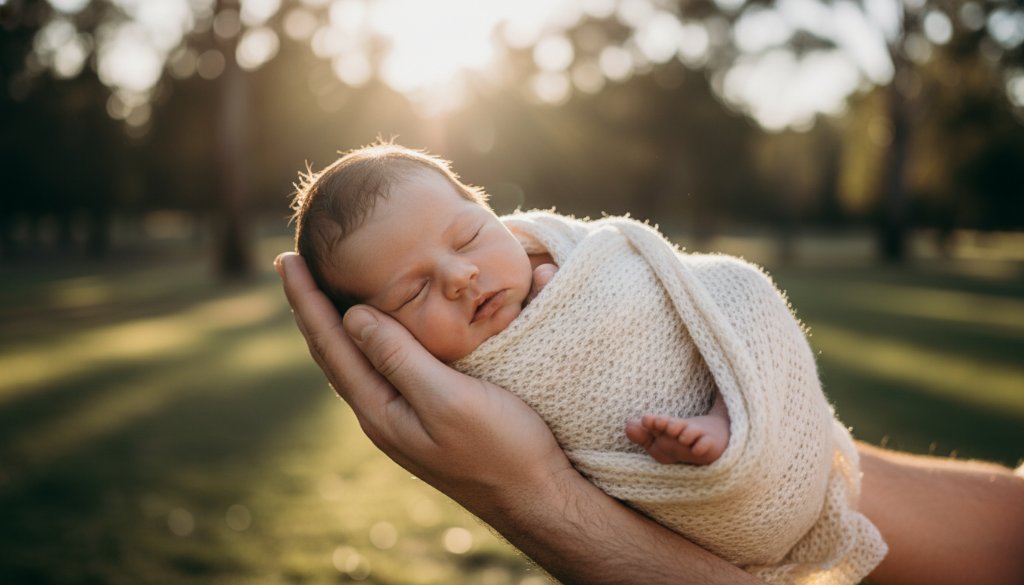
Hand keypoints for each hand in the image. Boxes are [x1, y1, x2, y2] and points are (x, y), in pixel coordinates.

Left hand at [275, 252, 570, 513]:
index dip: (307, 300)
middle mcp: (381, 414)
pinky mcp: (424, 416)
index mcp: (380, 410)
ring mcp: (401, 418)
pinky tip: (372, 331)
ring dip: (333, 321)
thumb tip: (353, 318)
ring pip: (354, 360)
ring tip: (318, 291)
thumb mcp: (448, 399)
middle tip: (291, 264)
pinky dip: (365, 338)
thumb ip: (400, 359)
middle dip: (310, 307)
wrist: (534, 496)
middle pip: (333, 351)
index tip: (286, 259)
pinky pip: (380, 367)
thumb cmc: (500, 447)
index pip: (330, 344)